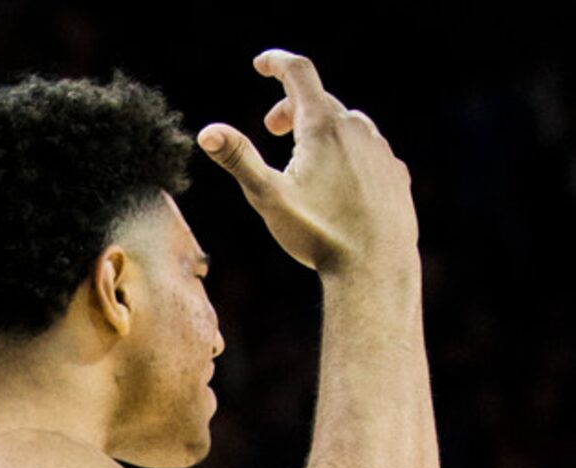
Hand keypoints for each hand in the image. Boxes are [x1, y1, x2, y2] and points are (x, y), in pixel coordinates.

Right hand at [198, 50, 417, 275]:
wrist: (374, 268)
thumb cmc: (318, 233)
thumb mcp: (269, 198)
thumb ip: (239, 160)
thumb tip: (207, 132)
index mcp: (323, 125)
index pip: (298, 73)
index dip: (277, 63)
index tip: (261, 64)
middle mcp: (357, 128)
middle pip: (321, 102)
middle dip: (291, 109)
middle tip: (271, 130)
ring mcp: (381, 150)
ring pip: (348, 126)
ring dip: (322, 132)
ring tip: (306, 160)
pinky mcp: (396, 174)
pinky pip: (369, 153)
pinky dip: (349, 155)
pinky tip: (340, 184)